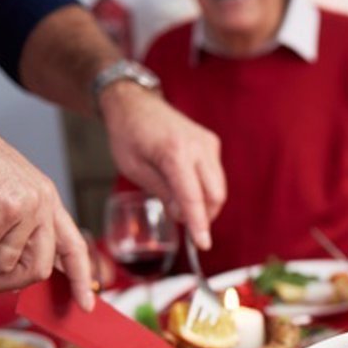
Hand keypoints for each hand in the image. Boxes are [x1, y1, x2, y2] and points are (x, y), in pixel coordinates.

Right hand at [0, 103, 94, 309]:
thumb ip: (9, 228)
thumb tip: (7, 273)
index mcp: (46, 199)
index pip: (74, 247)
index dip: (80, 279)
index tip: (86, 305)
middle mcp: (41, 203)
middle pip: (35, 270)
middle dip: (0, 282)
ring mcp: (23, 207)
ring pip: (0, 265)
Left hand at [99, 84, 224, 250]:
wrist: (135, 103)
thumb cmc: (128, 135)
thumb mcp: (135, 169)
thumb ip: (162, 192)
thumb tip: (183, 214)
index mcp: (174, 152)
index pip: (193, 197)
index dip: (199, 224)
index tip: (203, 244)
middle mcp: (197, 146)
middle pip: (215, 194)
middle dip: (204, 215)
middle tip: (183, 221)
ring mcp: (207, 143)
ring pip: (219, 187)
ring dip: (205, 203)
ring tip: (180, 202)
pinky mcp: (211, 142)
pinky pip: (215, 175)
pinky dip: (205, 188)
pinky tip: (186, 185)